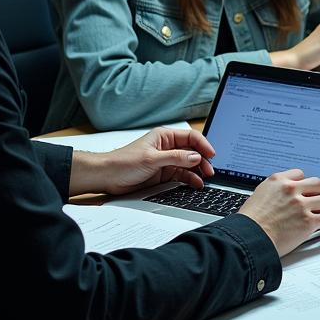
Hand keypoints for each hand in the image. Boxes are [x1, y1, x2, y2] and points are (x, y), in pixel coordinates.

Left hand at [69, 127, 215, 196]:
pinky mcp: (164, 174)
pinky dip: (190, 179)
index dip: (203, 145)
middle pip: (192, 151)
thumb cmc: (123, 162)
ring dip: (198, 170)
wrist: (107, 177)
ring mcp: (167, 161)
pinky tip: (196, 183)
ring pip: (189, 164)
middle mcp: (168, 147)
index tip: (212, 154)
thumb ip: (176, 157)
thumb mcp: (152, 159)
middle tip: (210, 170)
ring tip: (205, 178)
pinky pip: (182, 175)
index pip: (191, 137)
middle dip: (203, 159)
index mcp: (165, 136)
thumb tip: (196, 156)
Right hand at [239, 169, 319, 255]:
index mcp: (277, 181)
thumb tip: (279, 200)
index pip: (299, 174)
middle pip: (317, 184)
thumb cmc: (247, 224)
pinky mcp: (307, 221)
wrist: (247, 239)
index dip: (306, 184)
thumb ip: (272, 194)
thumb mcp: (257, 197)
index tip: (309, 191)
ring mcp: (300, 204)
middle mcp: (291, 189)